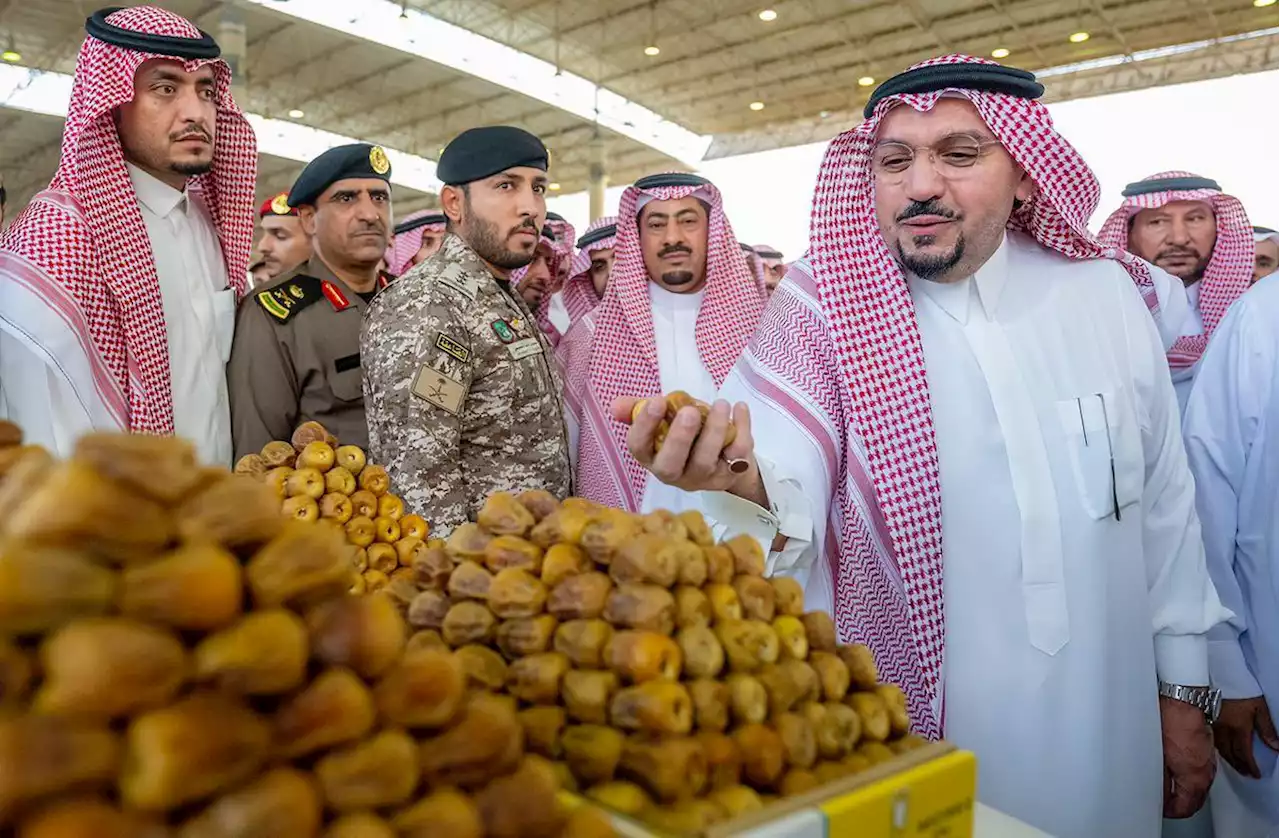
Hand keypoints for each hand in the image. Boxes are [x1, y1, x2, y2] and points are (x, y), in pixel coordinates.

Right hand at [611, 395, 762, 501]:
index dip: (644, 426)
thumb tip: (616, 406)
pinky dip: (742, 429)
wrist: (726, 457)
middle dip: (679, 438)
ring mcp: (703, 477)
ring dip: (714, 430)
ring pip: (705, 461)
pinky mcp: (730, 474)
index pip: (639, 448)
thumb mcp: (663, 420)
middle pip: (671, 464)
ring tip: (720, 404)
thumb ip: (639, 410)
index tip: (657, 401)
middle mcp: (674, 473)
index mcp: (652, 457)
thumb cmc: (688, 435)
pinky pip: (737, 455)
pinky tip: (739, 408)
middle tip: (689, 411)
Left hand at [1161, 695, 1215, 818]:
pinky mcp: (1207, 750)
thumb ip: (1160, 779)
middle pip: (1195, 799)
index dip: (1170, 811)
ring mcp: (1208, 760)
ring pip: (1199, 786)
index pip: (1185, 808)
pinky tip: (1176, 769)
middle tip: (1163, 801)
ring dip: (1185, 790)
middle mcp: (1206, 772)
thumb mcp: (1158, 756)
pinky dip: (1189, 776)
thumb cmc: (1170, 722)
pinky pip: (1201, 771)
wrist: (1182, 701)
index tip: (1160, 808)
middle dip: (1179, 804)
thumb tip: (1158, 792)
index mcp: (1194, 777)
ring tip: (1167, 786)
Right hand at [1214, 696, 1279, 778]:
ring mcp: (1214, 725)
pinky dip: (1219, 748)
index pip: (1244, 754)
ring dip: (1229, 759)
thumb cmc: (1239, 688)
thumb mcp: (1260, 707)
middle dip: (1239, 766)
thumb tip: (1275, 746)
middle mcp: (1225, 730)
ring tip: (1235, 764)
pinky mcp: (1207, 719)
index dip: (1250, 766)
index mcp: (1239, 729)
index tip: (1255, 774)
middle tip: (1246, 773)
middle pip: (1231, 754)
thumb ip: (1267, 728)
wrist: (1218, 675)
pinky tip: (1222, 748)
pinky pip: (1213, 740)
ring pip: (1221, 749)